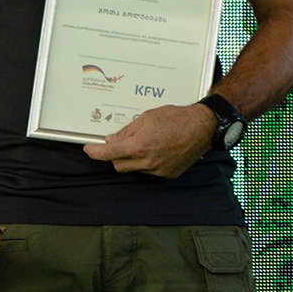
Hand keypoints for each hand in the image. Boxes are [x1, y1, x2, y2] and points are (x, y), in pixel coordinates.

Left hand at [83, 102, 215, 177]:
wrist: (203, 126)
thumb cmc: (178, 118)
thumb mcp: (147, 117)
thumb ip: (127, 131)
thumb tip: (112, 140)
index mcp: (139, 146)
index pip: (109, 153)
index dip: (95, 152)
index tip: (89, 150)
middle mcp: (147, 161)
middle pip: (119, 165)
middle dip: (116, 156)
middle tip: (121, 144)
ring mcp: (158, 170)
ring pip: (135, 169)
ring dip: (134, 159)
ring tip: (148, 144)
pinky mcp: (168, 174)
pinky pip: (150, 171)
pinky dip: (148, 163)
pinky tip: (159, 151)